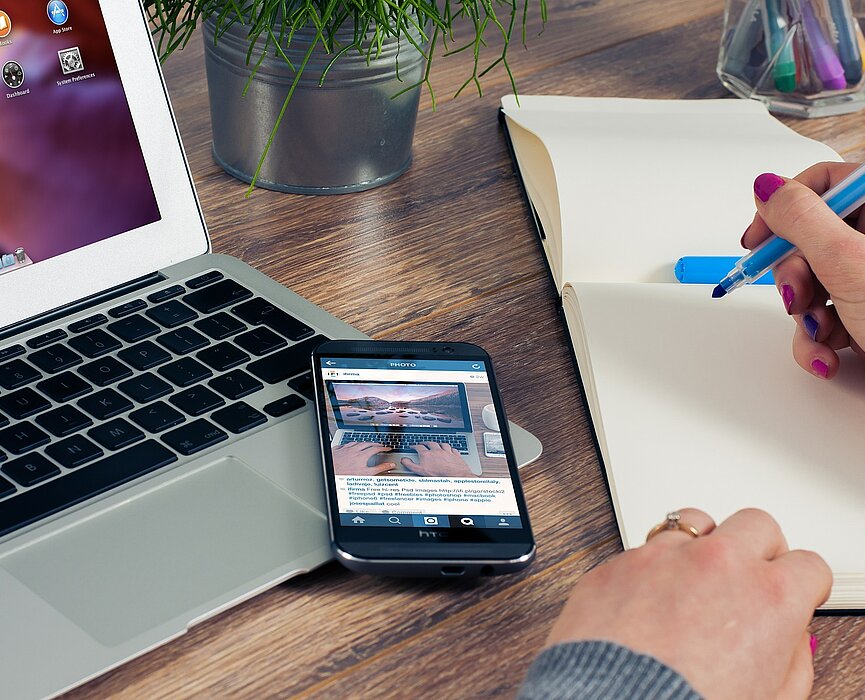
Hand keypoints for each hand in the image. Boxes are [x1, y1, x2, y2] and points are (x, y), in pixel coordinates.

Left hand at [331, 442, 395, 474]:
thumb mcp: (366, 474)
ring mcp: (345, 449)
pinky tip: (349, 446)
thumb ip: (379, 469)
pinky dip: (350, 444)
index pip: (376, 449)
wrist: (331, 472)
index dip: (383, 448)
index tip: (387, 448)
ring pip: (356, 442)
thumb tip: (390, 465)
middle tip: (379, 445)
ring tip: (366, 444)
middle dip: (374, 444)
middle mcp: (354, 450)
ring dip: (363, 443)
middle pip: (367, 443)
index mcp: (362, 455)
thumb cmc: (347, 475)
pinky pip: (345, 444)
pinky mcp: (337, 450)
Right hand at [400, 442, 474, 476]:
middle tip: (423, 443)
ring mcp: (447, 452)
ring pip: (442, 444)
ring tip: (436, 444)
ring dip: (438, 444)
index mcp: (427, 454)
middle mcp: (437, 451)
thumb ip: (410, 465)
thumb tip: (404, 460)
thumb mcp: (420, 471)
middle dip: (425, 443)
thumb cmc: (438, 474)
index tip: (412, 446)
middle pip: (430, 443)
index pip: (418, 447)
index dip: (414, 446)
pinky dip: (450, 448)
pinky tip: (450, 449)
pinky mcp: (455, 455)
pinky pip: (452, 449)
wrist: (454, 475)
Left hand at [546, 508, 830, 699]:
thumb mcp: (771, 696)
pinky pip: (643, 550)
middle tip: (748, 578)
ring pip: (694, 522)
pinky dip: (652, 569)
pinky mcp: (618, 562)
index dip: (803, 585)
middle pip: (756, 525)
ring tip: (694, 577)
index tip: (793, 591)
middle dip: (758, 549)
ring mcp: (664, 556)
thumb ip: (789, 657)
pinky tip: (648, 599)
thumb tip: (785, 640)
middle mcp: (718, 563)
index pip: (809, 565)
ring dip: (701, 545)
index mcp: (768, 596)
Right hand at [742, 163, 864, 378]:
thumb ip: (801, 219)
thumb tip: (768, 188)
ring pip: (811, 282)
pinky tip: (828, 352)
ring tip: (823, 332)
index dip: (783, 210)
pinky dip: (816, 338)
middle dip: (795, 276)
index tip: (760, 238)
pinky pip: (822, 315)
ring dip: (804, 314)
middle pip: (808, 238)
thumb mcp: (848, 262)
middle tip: (800, 294)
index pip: (824, 184)